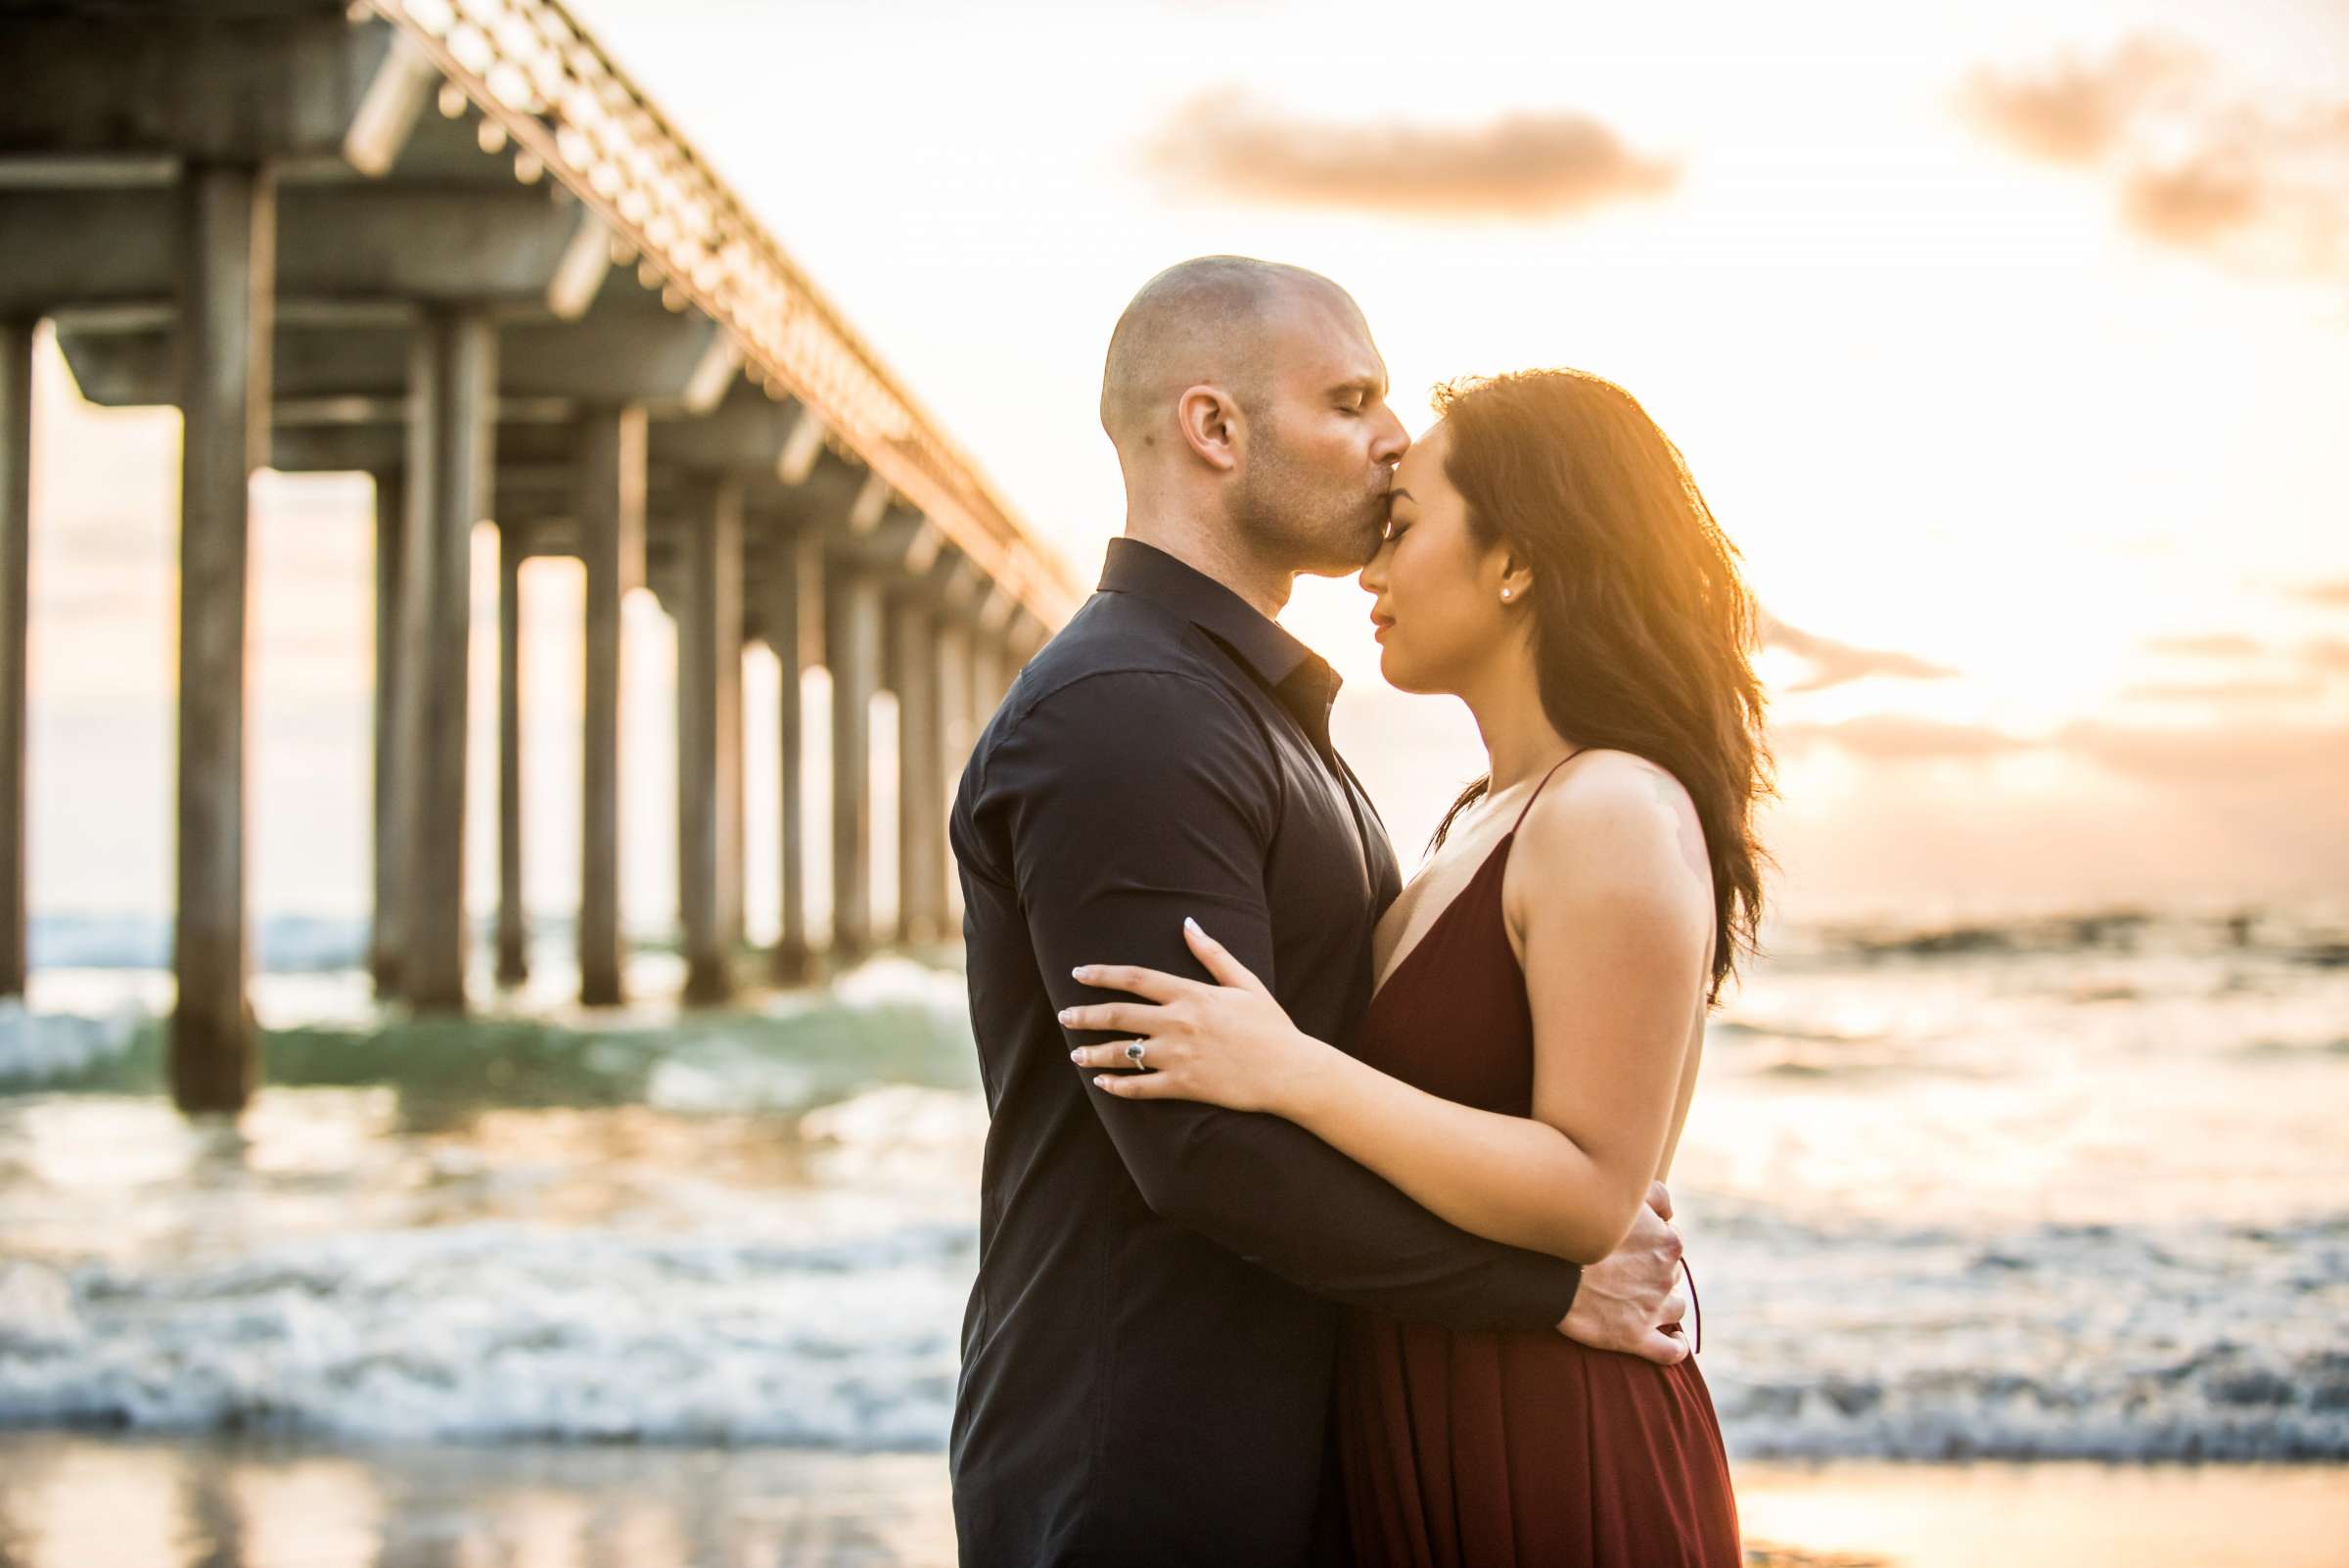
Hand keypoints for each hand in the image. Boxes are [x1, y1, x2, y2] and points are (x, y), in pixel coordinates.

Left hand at [1059, 918, 1331, 1116]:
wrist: (1291, 1071)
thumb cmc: (1271, 1026)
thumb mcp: (1245, 983)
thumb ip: (1212, 954)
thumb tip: (1189, 923)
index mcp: (1191, 995)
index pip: (1135, 979)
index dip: (1102, 975)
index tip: (1078, 974)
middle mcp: (1179, 1023)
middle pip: (1118, 1016)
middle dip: (1085, 1015)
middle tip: (1065, 1015)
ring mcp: (1179, 1056)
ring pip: (1123, 1054)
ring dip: (1094, 1054)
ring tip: (1076, 1055)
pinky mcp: (1185, 1086)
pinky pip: (1141, 1088)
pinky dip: (1118, 1088)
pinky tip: (1103, 1086)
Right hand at [1558, 1181, 1688, 1364]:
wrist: (1551, 1267)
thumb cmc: (1582, 1227)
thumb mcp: (1622, 1197)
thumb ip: (1655, 1196)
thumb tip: (1670, 1211)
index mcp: (1667, 1241)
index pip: (1671, 1240)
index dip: (1651, 1241)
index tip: (1630, 1244)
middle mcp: (1667, 1275)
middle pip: (1671, 1273)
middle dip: (1654, 1271)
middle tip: (1625, 1269)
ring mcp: (1653, 1308)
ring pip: (1675, 1307)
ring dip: (1664, 1304)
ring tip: (1642, 1301)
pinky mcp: (1636, 1336)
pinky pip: (1670, 1351)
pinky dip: (1675, 1348)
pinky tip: (1674, 1342)